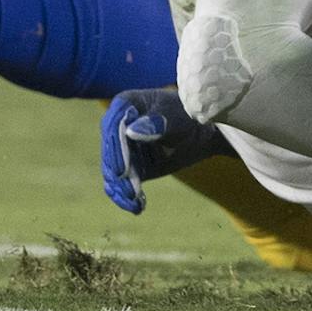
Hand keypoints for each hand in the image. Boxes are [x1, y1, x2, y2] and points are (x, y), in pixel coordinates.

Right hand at [100, 87, 227, 214]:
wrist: (201, 132)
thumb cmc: (190, 116)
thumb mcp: (178, 119)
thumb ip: (157, 124)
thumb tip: (131, 132)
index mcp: (126, 103)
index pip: (113, 127)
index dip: (116, 149)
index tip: (122, 170)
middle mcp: (118, 124)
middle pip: (110, 151)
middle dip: (119, 174)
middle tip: (131, 194)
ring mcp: (121, 146)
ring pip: (112, 170)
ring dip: (122, 189)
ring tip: (136, 204)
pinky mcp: (128, 164)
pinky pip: (120, 182)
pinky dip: (126, 196)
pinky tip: (138, 207)